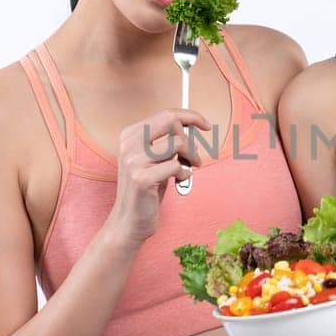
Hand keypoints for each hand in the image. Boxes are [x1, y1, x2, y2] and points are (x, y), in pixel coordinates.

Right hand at [105, 108, 210, 245]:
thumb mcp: (154, 161)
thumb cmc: (146, 190)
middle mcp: (129, 144)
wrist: (128, 222)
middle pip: (171, 121)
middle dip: (191, 137)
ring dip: (191, 157)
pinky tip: (179, 181)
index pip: (166, 114)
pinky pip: (177, 166)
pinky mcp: (141, 179)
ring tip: (189, 169)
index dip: (191, 117)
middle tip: (195, 156)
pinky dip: (185, 174)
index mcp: (130, 135)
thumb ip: (167, 143)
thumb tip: (191, 127)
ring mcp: (133, 161)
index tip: (206, 125)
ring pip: (178, 143)